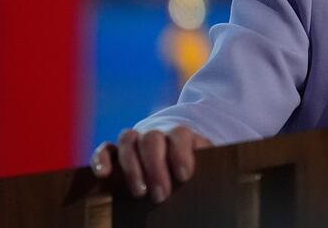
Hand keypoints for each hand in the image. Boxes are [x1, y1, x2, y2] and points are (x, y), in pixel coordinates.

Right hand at [90, 127, 212, 202]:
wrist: (173, 156)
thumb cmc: (190, 166)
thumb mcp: (205, 164)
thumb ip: (210, 166)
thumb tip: (225, 178)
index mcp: (180, 134)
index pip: (179, 136)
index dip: (181, 154)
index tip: (184, 176)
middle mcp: (156, 133)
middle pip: (152, 139)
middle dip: (156, 168)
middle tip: (161, 195)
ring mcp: (135, 140)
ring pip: (128, 140)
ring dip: (132, 166)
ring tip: (140, 192)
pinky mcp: (116, 151)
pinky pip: (105, 149)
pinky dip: (101, 158)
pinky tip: (103, 174)